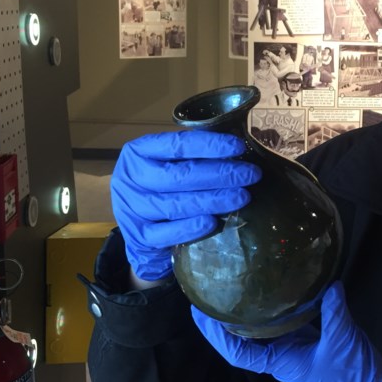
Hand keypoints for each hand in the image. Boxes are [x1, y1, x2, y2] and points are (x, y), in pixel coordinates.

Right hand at [110, 131, 260, 280]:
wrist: (134, 227)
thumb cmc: (159, 187)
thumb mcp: (166, 165)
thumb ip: (192, 157)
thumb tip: (238, 152)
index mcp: (139, 152)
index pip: (177, 145)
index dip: (210, 145)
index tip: (239, 147)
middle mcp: (131, 178)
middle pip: (180, 176)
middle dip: (220, 175)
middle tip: (251, 175)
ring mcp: (132, 208)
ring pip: (176, 204)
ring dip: (213, 200)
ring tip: (242, 197)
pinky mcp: (138, 236)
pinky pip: (166, 233)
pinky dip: (190, 228)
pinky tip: (213, 222)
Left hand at [192, 282, 381, 381]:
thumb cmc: (352, 374)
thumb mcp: (343, 340)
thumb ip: (334, 311)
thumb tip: (329, 283)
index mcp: (280, 362)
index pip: (238, 353)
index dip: (217, 337)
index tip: (202, 316)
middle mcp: (279, 355)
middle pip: (241, 341)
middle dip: (220, 323)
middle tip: (203, 297)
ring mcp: (290, 347)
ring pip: (257, 331)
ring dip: (239, 315)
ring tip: (225, 289)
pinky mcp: (303, 338)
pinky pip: (278, 323)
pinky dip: (266, 309)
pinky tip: (262, 290)